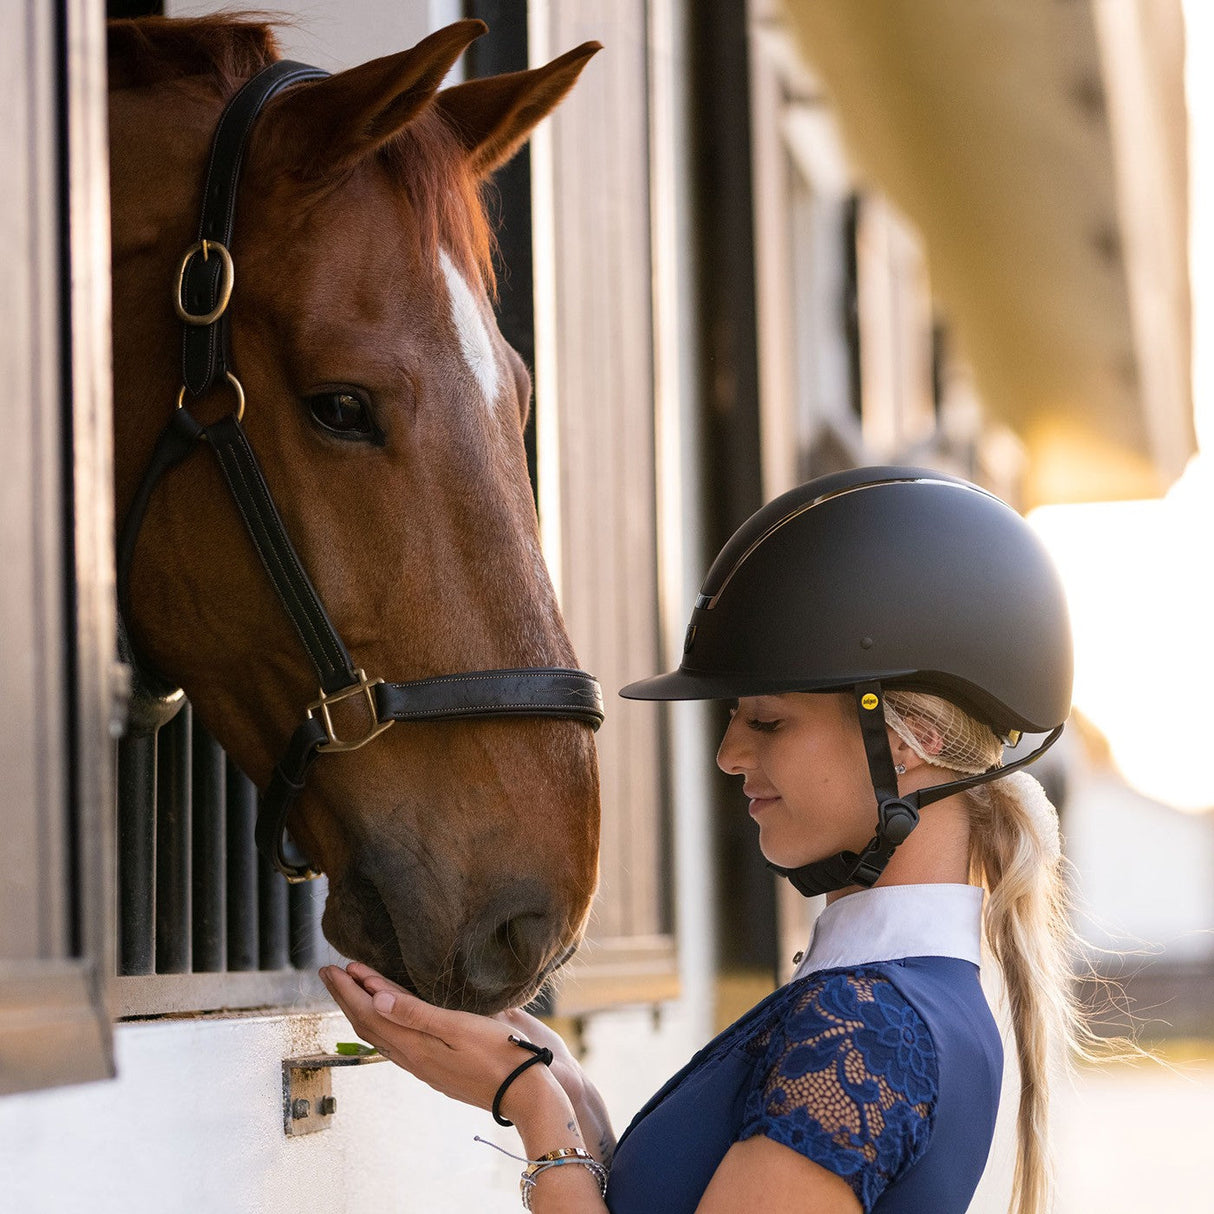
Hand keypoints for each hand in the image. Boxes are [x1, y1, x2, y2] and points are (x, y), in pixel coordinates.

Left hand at [319, 962, 570, 1123]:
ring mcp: (424, 1066)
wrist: (526, 1092)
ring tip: (353, 989)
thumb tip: (375, 999)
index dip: (348, 990)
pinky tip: (389, 1019)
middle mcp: (413, 1058)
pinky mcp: (437, 1068)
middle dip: (348, 997)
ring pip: (381, 1036)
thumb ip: (416, 1013)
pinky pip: (397, 1043)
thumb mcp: (458, 1027)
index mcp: (415, 1047)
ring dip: (363, 1010)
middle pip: (369, 1025)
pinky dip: (383, 1024)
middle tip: (331, 973)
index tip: (332, 967)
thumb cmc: (499, 1054)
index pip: (369, 1014)